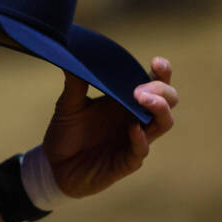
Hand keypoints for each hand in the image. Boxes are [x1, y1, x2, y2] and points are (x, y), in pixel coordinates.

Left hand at [43, 57, 176, 197]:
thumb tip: (71, 56)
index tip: (157, 63)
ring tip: (143, 99)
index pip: (155, 84)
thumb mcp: (68, 105)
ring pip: (163, 124)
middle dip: (161, 90)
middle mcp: (136, 119)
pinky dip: (140, 139)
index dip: (162, 73)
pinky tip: (133, 128)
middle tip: (140, 88)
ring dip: (158, 110)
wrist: (53, 165)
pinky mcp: (126, 162)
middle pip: (168, 101)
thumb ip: (75, 84)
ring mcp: (135, 140)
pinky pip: (141, 150)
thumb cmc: (66, 133)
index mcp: (126, 101)